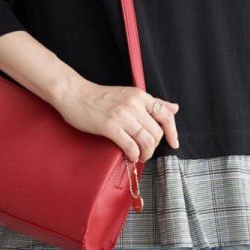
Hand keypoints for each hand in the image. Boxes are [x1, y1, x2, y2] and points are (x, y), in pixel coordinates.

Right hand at [57, 81, 180, 161]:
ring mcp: (122, 115)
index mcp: (141, 96)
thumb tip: (175, 108)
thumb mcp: (130, 95)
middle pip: (156, 133)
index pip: (166, 116)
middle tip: (145, 151)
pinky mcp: (110, 126)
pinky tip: (130, 156)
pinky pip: (130, 146)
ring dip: (145, 154)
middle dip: (154, 146)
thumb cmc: (100, 97)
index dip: (173, 132)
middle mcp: (134, 104)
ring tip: (139, 156)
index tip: (174, 143)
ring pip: (146, 141)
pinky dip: (134, 155)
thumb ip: (153, 103)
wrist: (74, 94)